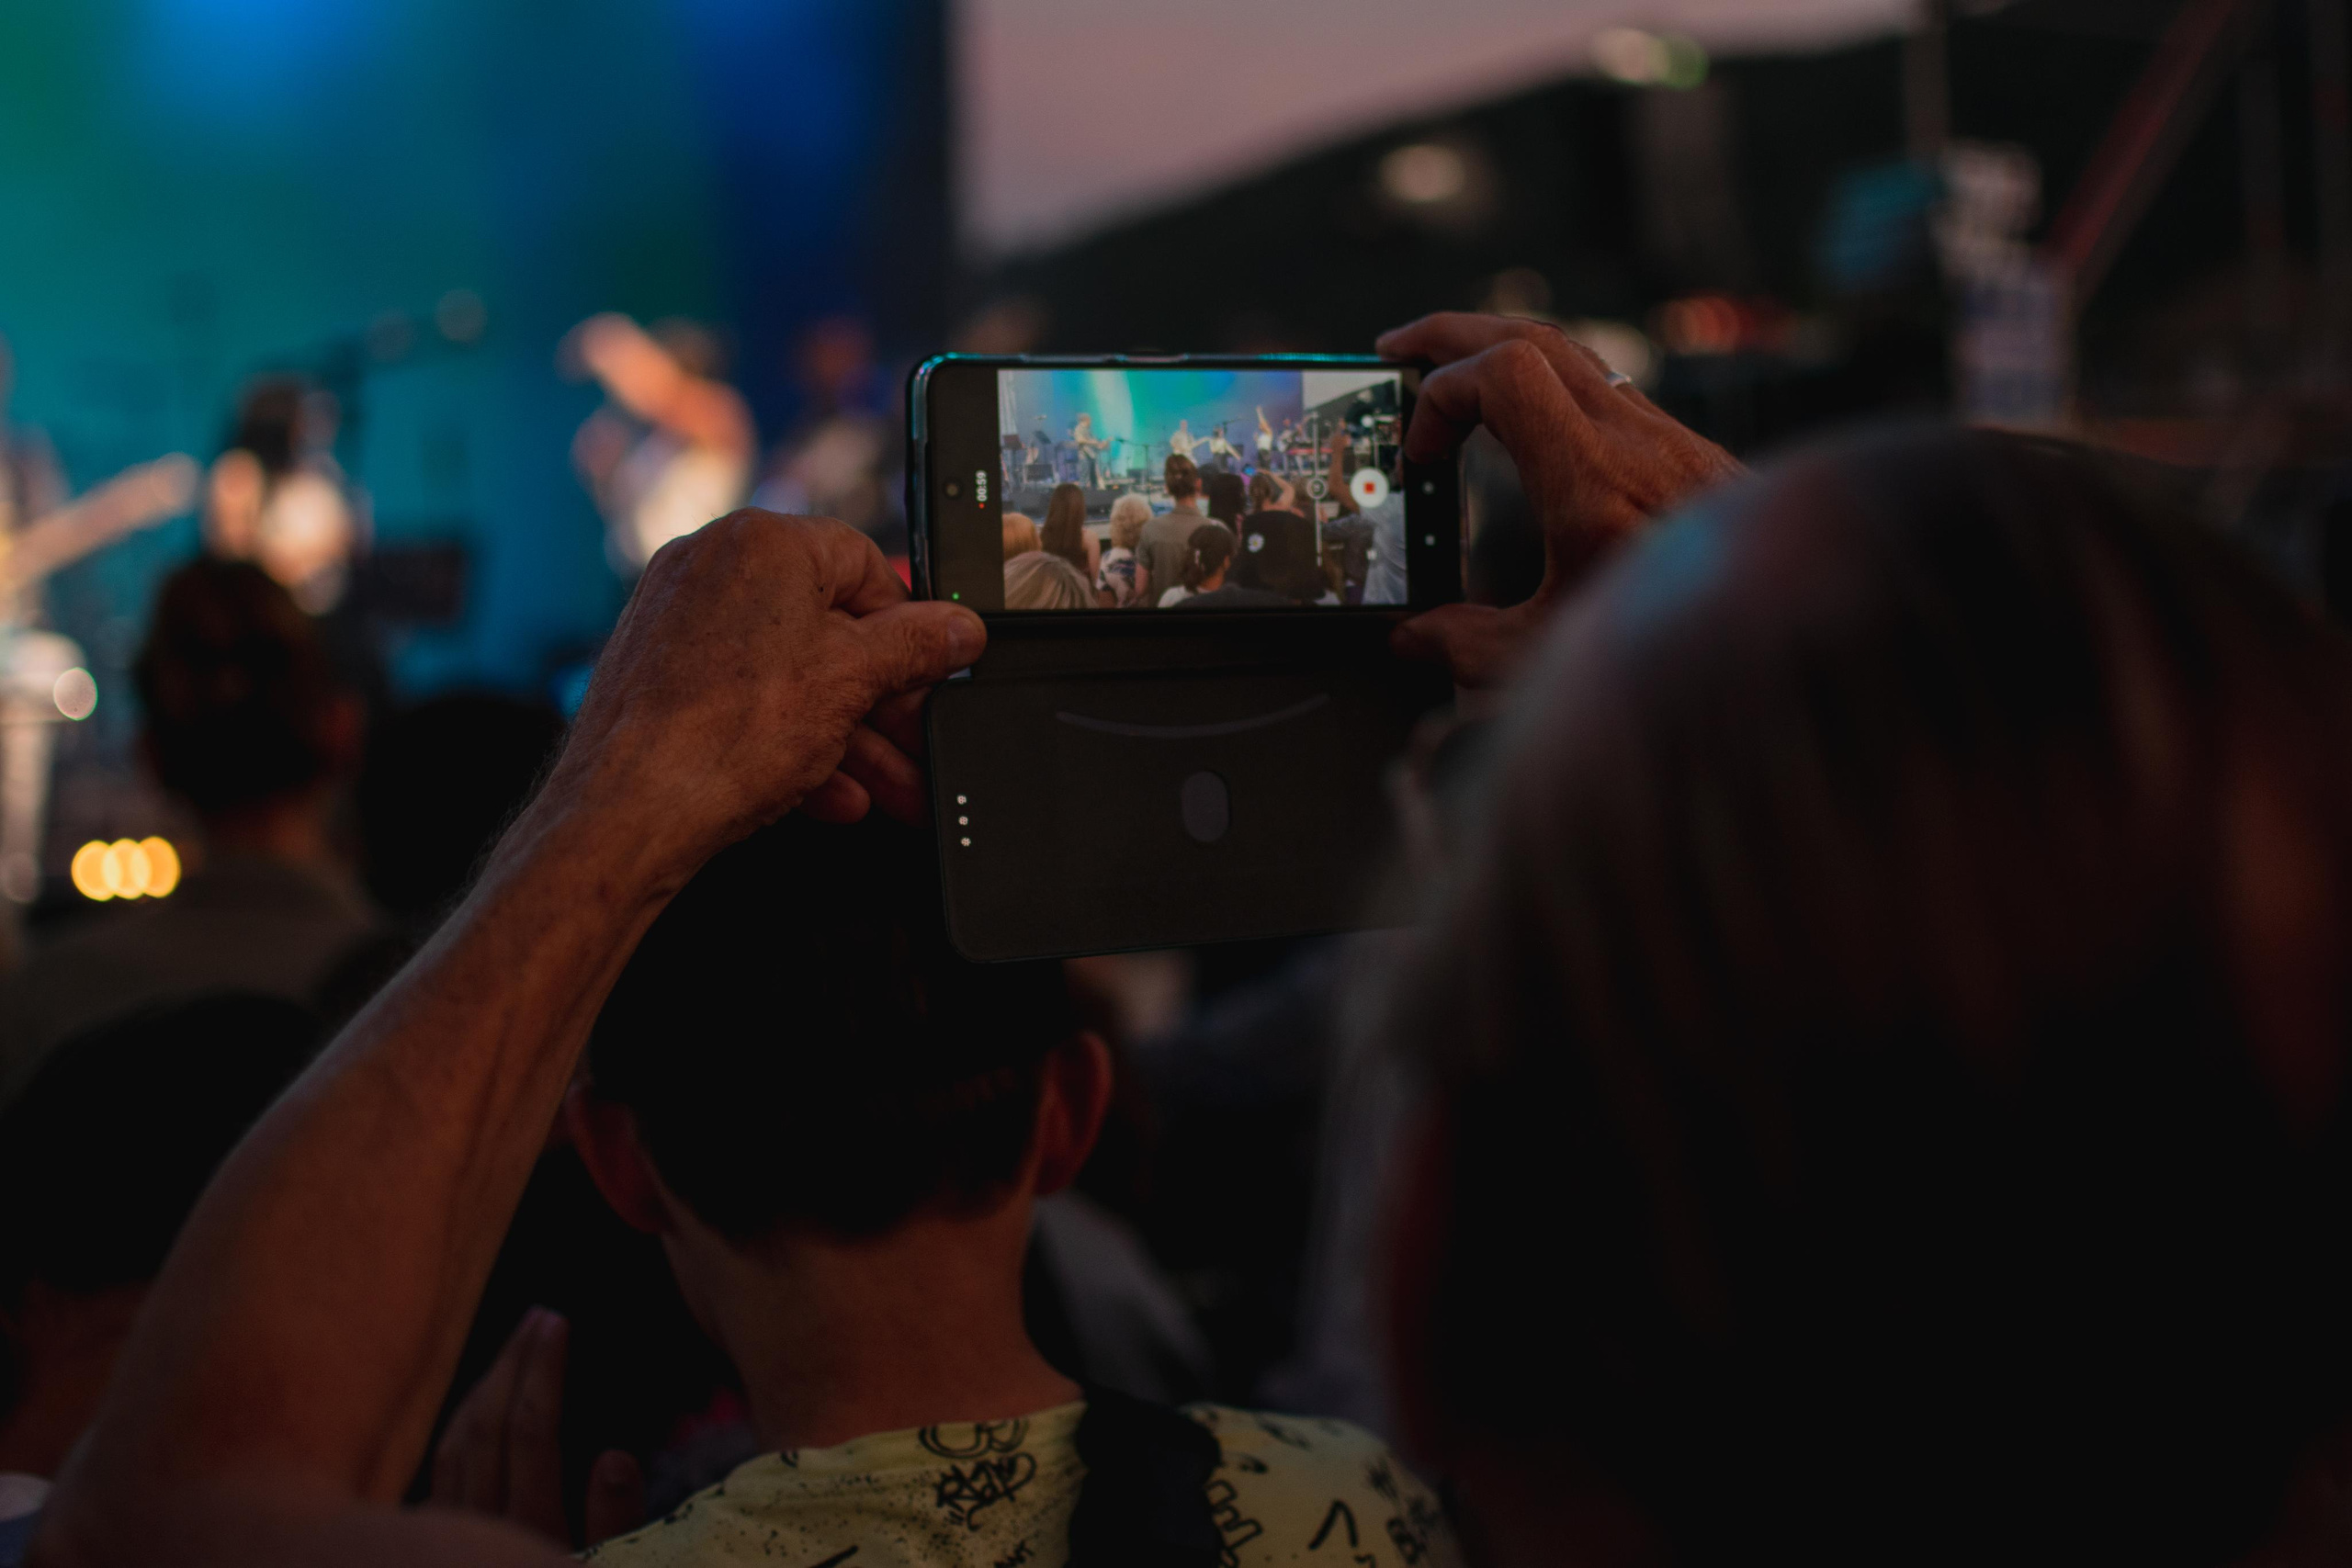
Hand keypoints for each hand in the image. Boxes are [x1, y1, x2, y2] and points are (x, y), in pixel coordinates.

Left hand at [429, 1308, 644, 1549]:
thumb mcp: (610, 1564)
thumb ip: (615, 1520)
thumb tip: (615, 1457)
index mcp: (532, 1527)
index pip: (533, 1432)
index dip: (543, 1371)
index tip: (557, 1323)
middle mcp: (482, 1522)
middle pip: (488, 1426)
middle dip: (513, 1362)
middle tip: (538, 1316)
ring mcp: (452, 1528)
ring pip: (457, 1441)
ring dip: (484, 1384)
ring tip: (513, 1345)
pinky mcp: (437, 1534)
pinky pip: (440, 1467)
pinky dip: (458, 1420)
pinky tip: (477, 1401)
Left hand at [546, 510, 983, 882]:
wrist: (625, 812)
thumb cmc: (723, 736)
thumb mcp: (854, 682)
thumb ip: (918, 646)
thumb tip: (960, 628)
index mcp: (764, 543)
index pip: (865, 564)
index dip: (909, 626)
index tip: (933, 671)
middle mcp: (714, 567)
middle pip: (828, 629)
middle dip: (883, 703)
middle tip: (916, 743)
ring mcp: (679, 620)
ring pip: (789, 673)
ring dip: (847, 736)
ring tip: (890, 790)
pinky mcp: (658, 673)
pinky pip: (745, 698)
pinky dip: (790, 742)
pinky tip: (828, 795)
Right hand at [1377, 312, 1741, 686]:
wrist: (1793, 623)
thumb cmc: (1684, 645)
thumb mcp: (1555, 659)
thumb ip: (1470, 647)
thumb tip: (1414, 640)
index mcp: (1590, 482)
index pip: (1502, 375)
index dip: (1441, 396)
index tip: (1421, 453)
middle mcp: (1631, 441)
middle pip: (1529, 337)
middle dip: (1450, 334)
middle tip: (1395, 348)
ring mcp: (1661, 435)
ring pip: (1569, 350)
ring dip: (1498, 345)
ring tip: (1447, 364)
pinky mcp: (1681, 448)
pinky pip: (1600, 381)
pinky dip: (1543, 376)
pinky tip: (1521, 409)